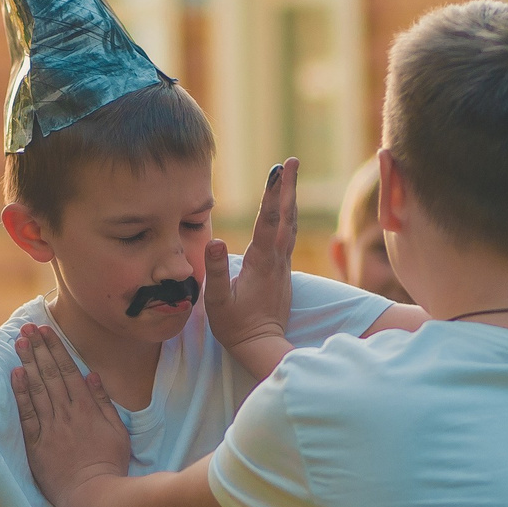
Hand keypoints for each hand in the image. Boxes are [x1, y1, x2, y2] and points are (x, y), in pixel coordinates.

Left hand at [11, 321, 130, 506]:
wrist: (93, 494)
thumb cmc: (109, 465)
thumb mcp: (117, 431)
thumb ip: (104, 402)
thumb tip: (92, 376)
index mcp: (87, 408)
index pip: (68, 371)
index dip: (56, 349)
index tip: (46, 331)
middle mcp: (67, 413)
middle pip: (50, 374)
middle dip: (38, 349)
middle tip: (27, 328)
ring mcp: (50, 428)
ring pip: (37, 389)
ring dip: (27, 363)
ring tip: (18, 343)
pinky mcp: (37, 444)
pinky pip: (27, 414)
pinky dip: (21, 393)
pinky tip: (15, 375)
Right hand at [206, 159, 299, 373]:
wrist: (262, 346)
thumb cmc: (235, 327)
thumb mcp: (217, 302)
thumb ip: (215, 272)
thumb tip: (216, 240)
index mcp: (261, 262)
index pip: (268, 220)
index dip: (272, 193)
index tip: (278, 170)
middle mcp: (277, 259)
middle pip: (285, 216)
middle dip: (288, 187)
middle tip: (292, 160)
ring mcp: (283, 265)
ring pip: (291, 225)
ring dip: (290, 199)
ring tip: (291, 176)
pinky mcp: (283, 272)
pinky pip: (290, 237)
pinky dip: (289, 217)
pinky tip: (288, 211)